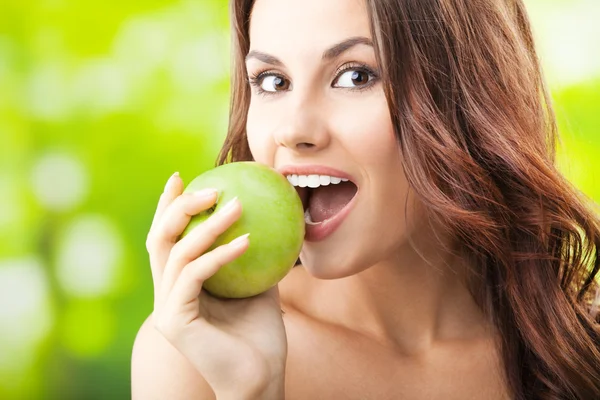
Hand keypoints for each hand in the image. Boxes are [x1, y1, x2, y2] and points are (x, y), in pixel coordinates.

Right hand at [145, 172, 287, 397]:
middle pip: (160, 238)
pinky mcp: (174, 321)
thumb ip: (251, 256)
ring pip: (177, 253)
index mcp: (181, 284)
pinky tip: (247, 241)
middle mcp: (167, 293)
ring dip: (208, 225)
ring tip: (237, 204)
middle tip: (210, 186)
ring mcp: (167, 308)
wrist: (260, 378)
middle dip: (180, 206)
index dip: (168, 205)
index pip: (168, 238)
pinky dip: (220, 254)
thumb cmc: (260, 335)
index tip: (183, 177)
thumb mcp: (258, 285)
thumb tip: (268, 217)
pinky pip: (195, 276)